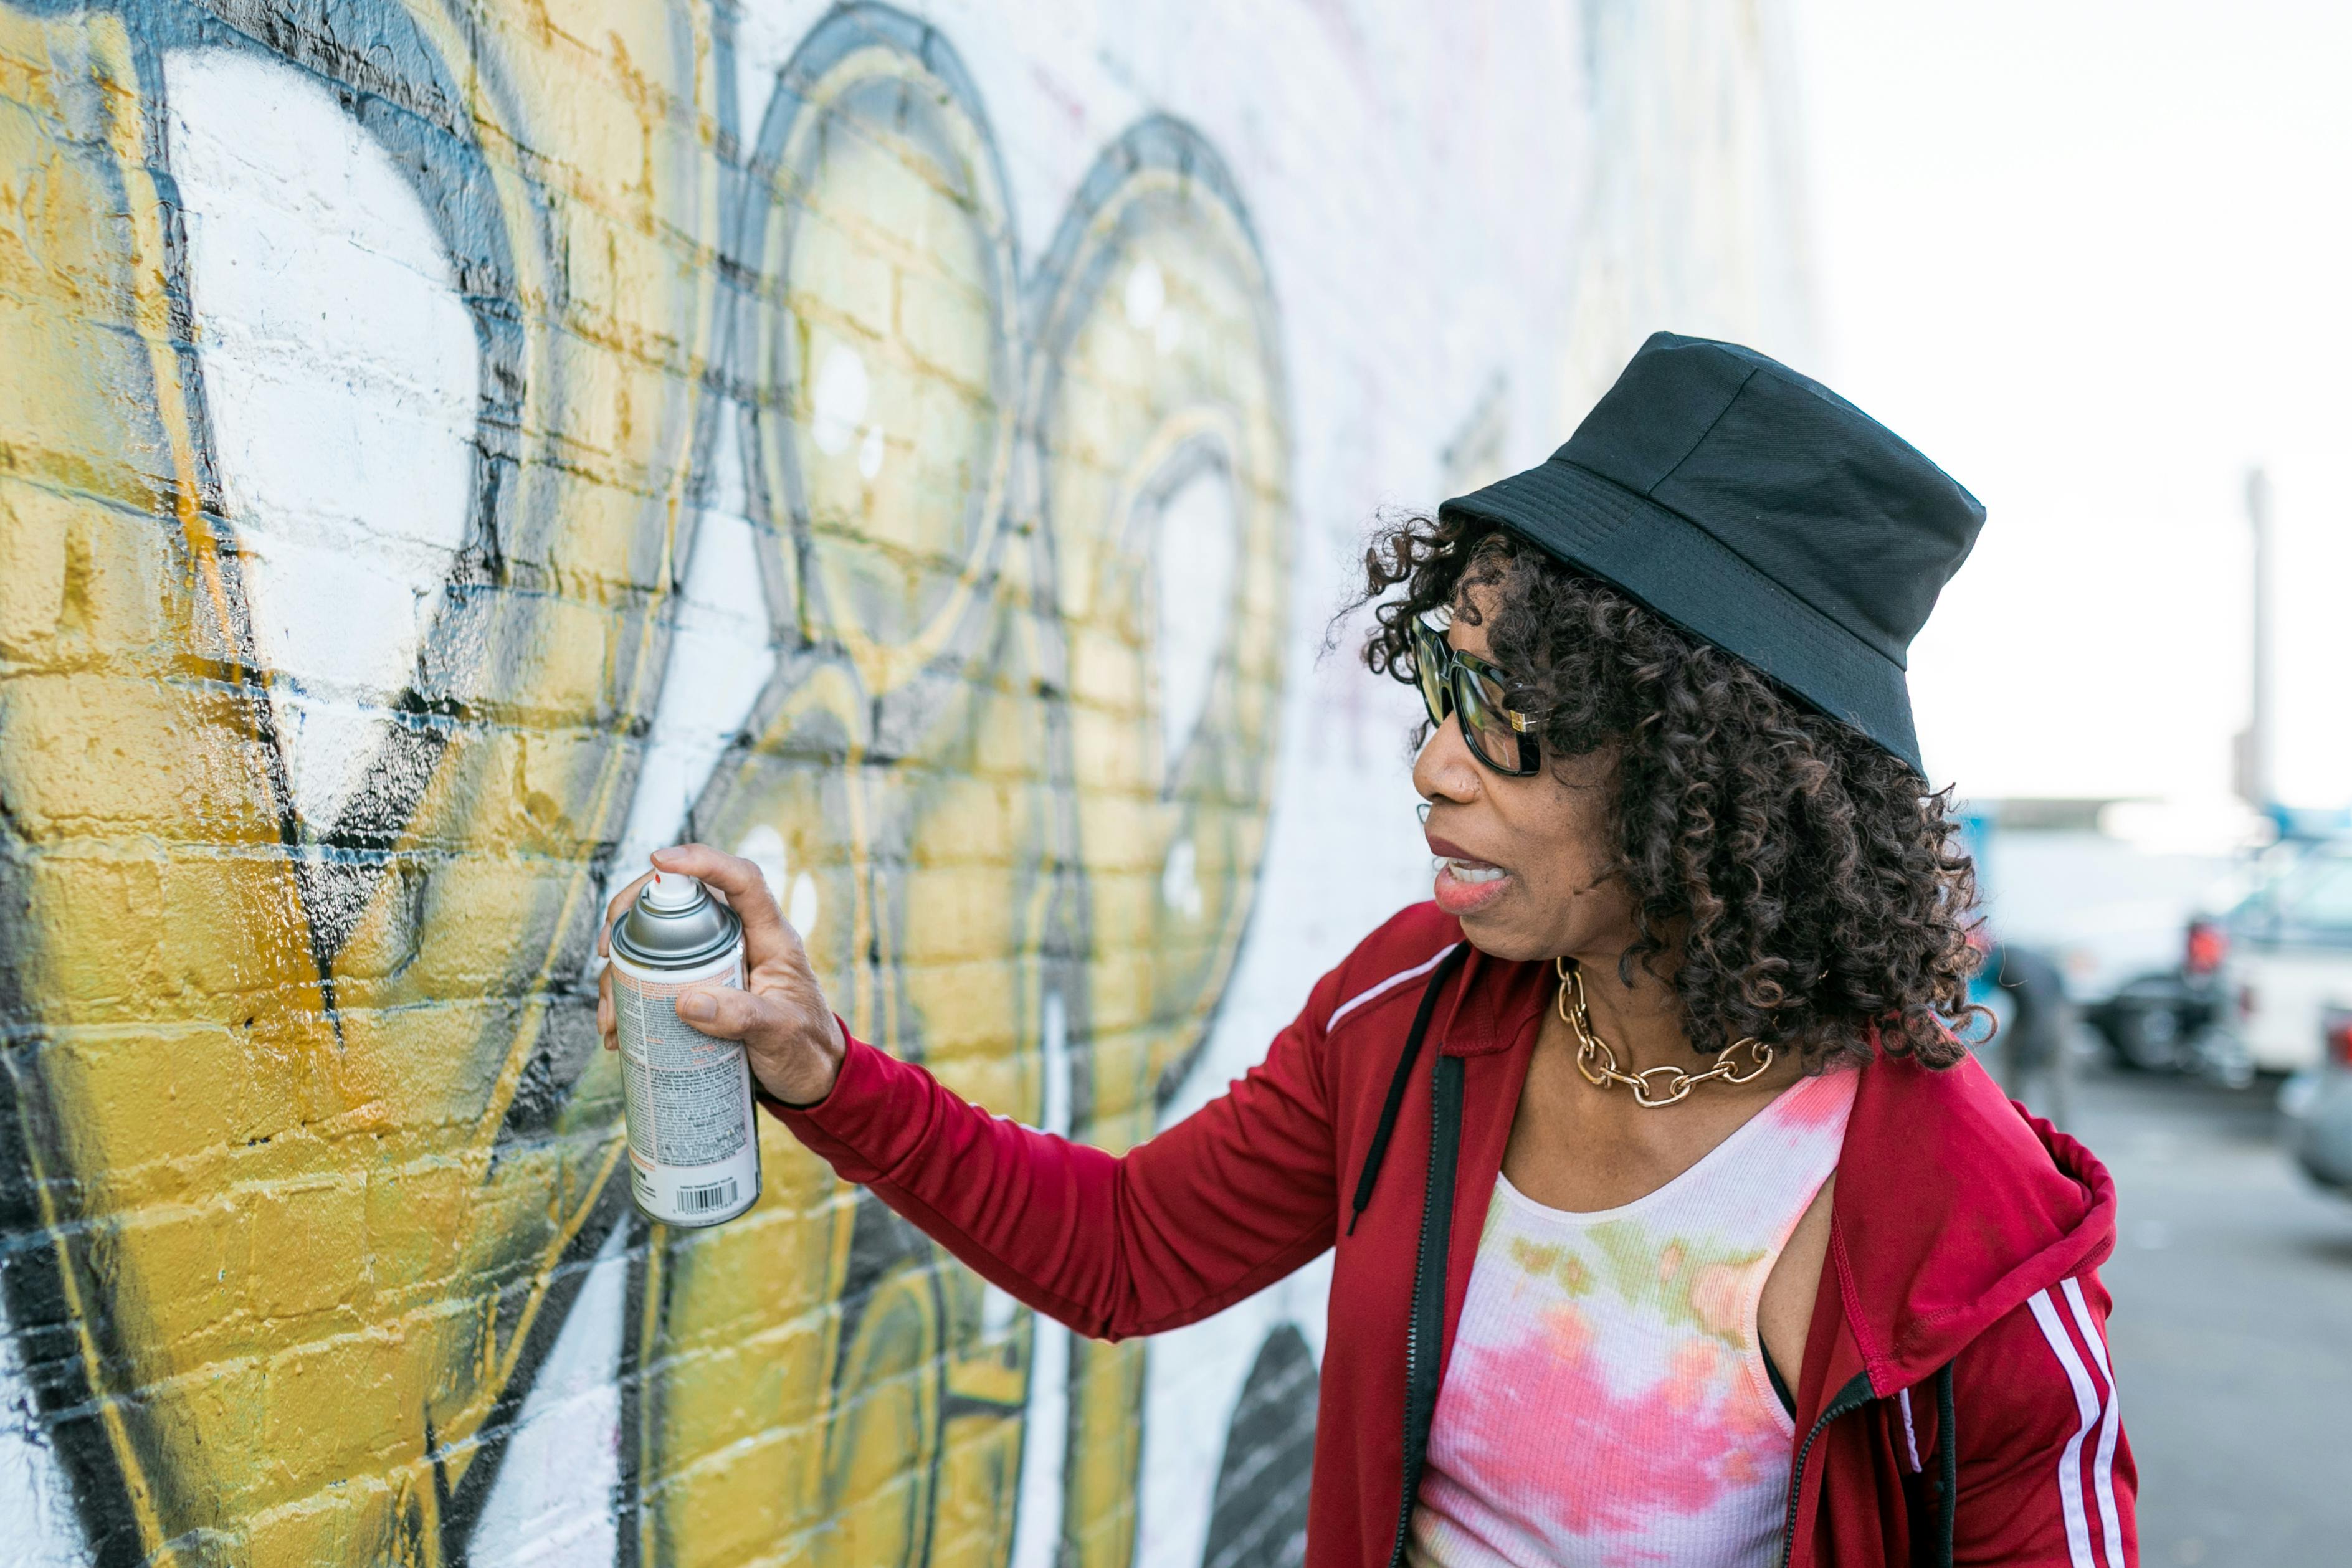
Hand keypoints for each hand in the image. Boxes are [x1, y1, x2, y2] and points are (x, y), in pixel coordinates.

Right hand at [597, 843, 847, 1104]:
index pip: (742, 879)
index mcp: (770, 937)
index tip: (660, 860)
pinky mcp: (697, 988)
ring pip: (658, 942)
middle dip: (634, 913)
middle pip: (683, 901)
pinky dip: (628, 999)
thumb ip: (741, 1017)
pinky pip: (654, 979)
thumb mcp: (779, 1034)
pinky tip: (616, 1031)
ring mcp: (714, 962)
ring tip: (610, 1015)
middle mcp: (738, 939)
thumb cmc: (805, 1048)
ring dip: (622, 970)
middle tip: (604, 946)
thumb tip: (685, 1001)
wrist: (807, 1078)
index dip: (703, 860)